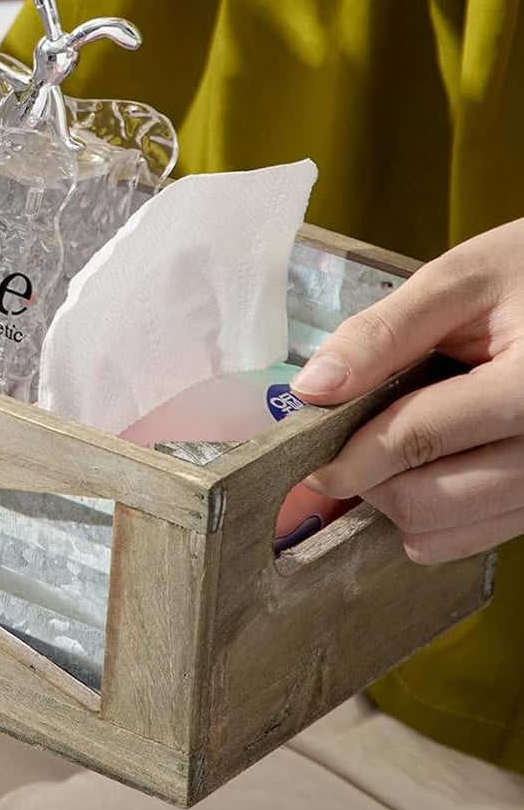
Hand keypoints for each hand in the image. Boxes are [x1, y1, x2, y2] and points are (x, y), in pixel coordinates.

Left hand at [292, 219, 523, 563]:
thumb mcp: (455, 283)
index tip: (306, 457)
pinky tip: (428, 462)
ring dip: (399, 502)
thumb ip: (381, 334)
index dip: (348, 454)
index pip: (416, 440)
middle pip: (428, 504)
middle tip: (346, 444)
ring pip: (447, 534)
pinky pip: (474, 533)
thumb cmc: (523, 276)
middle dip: (370, 480)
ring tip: (392, 446)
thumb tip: (311, 389)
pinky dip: (434, 513)